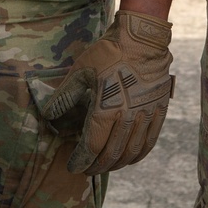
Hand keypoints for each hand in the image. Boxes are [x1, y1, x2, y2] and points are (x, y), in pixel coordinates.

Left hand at [40, 10, 172, 173]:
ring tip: (107, 166)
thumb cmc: (109, 52)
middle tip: (87, 169)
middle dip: (97, 166)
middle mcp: (127, 117)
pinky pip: (150, 141)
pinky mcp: (158, 110)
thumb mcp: (82, 70)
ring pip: (131, 152)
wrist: (143, 38)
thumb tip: (49, 115)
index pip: (92, 146)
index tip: (73, 166)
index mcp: (106, 108)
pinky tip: (131, 157)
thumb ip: (65, 96)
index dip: (81, 160)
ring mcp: (145, 115)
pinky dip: (139, 154)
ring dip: (117, 163)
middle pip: (111, 154)